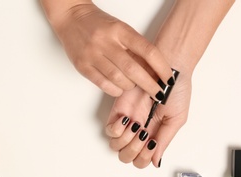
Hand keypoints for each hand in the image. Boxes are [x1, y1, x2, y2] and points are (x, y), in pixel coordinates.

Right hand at [43, 2, 173, 98]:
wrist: (71, 18)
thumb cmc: (100, 25)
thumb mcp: (120, 30)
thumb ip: (135, 47)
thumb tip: (154, 71)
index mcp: (120, 30)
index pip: (148, 51)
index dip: (162, 67)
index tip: (169, 79)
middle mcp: (106, 41)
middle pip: (134, 69)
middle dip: (150, 85)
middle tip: (159, 93)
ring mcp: (93, 54)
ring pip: (119, 80)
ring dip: (131, 87)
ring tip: (134, 86)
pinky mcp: (83, 66)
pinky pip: (104, 85)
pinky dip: (116, 90)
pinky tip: (120, 87)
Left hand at [105, 72, 191, 167]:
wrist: (167, 68)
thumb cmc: (176, 90)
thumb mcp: (176, 118)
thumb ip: (165, 140)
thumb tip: (156, 162)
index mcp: (154, 136)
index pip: (141, 161)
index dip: (143, 158)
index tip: (151, 142)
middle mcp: (139, 132)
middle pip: (126, 157)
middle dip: (134, 150)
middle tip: (143, 134)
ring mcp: (128, 122)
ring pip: (115, 146)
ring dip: (126, 140)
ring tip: (136, 125)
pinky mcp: (118, 110)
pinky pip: (109, 129)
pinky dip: (116, 129)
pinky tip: (127, 119)